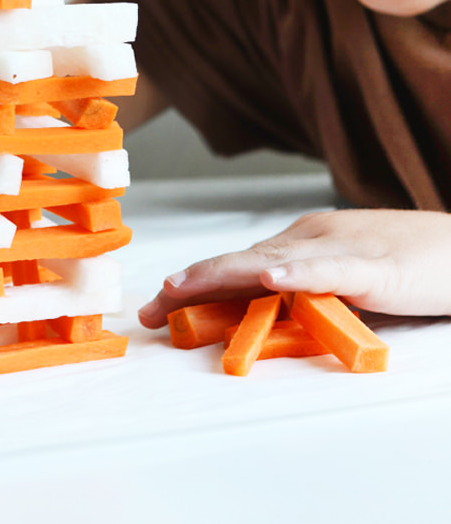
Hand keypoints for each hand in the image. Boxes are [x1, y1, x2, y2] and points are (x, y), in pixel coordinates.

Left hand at [138, 208, 450, 326]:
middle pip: (242, 261)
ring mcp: (341, 247)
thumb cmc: (406, 265)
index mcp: (303, 242)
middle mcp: (312, 237)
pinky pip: (328, 268)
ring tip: (182, 287)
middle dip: (191, 285)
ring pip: (271, 259)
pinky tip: (268, 275)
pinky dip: (295, 271)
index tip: (158, 307)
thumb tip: (259, 317)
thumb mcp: (343, 281)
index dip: (195, 283)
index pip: (239, 264)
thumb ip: (304, 294)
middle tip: (150, 310)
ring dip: (222, 275)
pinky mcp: (374, 266)